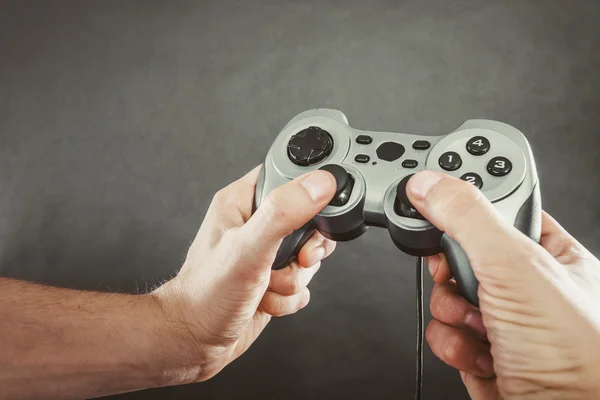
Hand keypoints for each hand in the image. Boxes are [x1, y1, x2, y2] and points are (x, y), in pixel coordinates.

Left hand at [151, 166, 336, 383]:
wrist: (193, 342)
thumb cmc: (204, 293)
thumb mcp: (247, 247)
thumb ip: (283, 213)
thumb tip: (318, 184)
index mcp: (242, 201)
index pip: (287, 176)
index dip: (308, 191)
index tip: (312, 214)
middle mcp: (254, 224)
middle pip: (308, 220)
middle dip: (307, 248)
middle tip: (294, 259)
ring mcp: (264, 254)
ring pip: (308, 256)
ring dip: (295, 278)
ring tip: (268, 285)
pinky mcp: (271, 280)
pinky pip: (302, 284)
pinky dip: (290, 298)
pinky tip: (266, 301)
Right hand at [406, 171, 599, 399]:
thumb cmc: (576, 354)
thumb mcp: (516, 266)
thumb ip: (469, 218)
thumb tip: (430, 184)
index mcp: (549, 254)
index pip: (498, 210)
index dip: (467, 203)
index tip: (436, 194)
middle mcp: (526, 286)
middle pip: (461, 253)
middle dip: (454, 272)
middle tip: (468, 276)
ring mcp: (502, 320)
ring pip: (447, 294)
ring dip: (454, 312)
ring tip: (483, 324)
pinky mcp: (481, 352)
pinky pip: (444, 331)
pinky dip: (454, 343)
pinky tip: (481, 353)